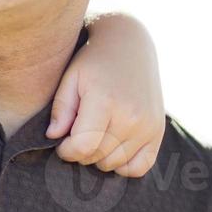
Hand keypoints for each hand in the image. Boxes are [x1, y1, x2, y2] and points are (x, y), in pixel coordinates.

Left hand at [47, 14, 164, 177]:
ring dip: (98, 157)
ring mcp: (148, 126)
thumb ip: (61, 109)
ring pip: (115, 164)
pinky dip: (123, 165)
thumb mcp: (70, 78)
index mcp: (106, 102)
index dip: (66, 151)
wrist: (129, 44)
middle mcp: (132, 117)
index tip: (61, 142)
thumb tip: (53, 137)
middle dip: (80, 152)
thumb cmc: (93, 61)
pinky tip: (112, 148)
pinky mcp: (158, 131)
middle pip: (97, 157)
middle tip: (75, 135)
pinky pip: (140, 166)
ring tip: (93, 135)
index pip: (83, 147)